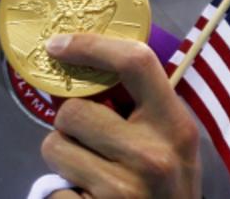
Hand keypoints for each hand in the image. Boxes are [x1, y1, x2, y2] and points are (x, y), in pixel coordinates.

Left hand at [39, 33, 200, 197]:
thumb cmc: (167, 188)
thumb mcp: (171, 145)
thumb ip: (143, 108)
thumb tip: (83, 60)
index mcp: (176, 127)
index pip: (136, 62)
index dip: (90, 45)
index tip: (57, 45)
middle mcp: (153, 156)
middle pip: (74, 111)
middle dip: (70, 127)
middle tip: (93, 147)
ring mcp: (125, 189)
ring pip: (54, 145)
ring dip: (63, 159)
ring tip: (91, 175)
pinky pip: (53, 188)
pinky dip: (63, 194)